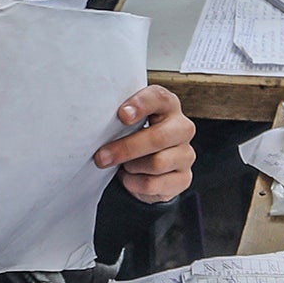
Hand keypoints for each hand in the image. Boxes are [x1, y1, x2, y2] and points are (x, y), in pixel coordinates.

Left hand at [94, 83, 196, 203]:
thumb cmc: (133, 136)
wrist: (146, 168)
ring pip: (157, 163)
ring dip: (131, 167)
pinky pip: (154, 184)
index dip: (141, 105)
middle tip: (101, 157)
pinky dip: (135, 184)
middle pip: (158, 138)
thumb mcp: (126, 123)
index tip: (121, 115)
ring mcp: (186, 154)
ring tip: (122, 167)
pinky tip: (130, 178)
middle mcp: (182, 128)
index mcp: (167, 105)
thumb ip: (120, 118)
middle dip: (126, 148)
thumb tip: (97, 123)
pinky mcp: (184, 178)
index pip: (159, 98)